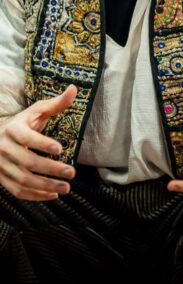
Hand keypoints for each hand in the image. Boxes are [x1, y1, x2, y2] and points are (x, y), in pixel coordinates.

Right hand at [0, 86, 77, 200]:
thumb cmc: (23, 122)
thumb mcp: (37, 111)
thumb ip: (56, 103)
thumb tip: (75, 88)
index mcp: (13, 130)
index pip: (27, 138)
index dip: (42, 144)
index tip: (60, 149)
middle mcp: (3, 148)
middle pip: (27, 162)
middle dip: (50, 169)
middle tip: (71, 173)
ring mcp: (0, 166)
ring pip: (22, 179)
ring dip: (45, 186)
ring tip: (66, 187)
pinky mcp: (1, 179)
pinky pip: (17, 191)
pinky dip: (34, 195)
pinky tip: (52, 195)